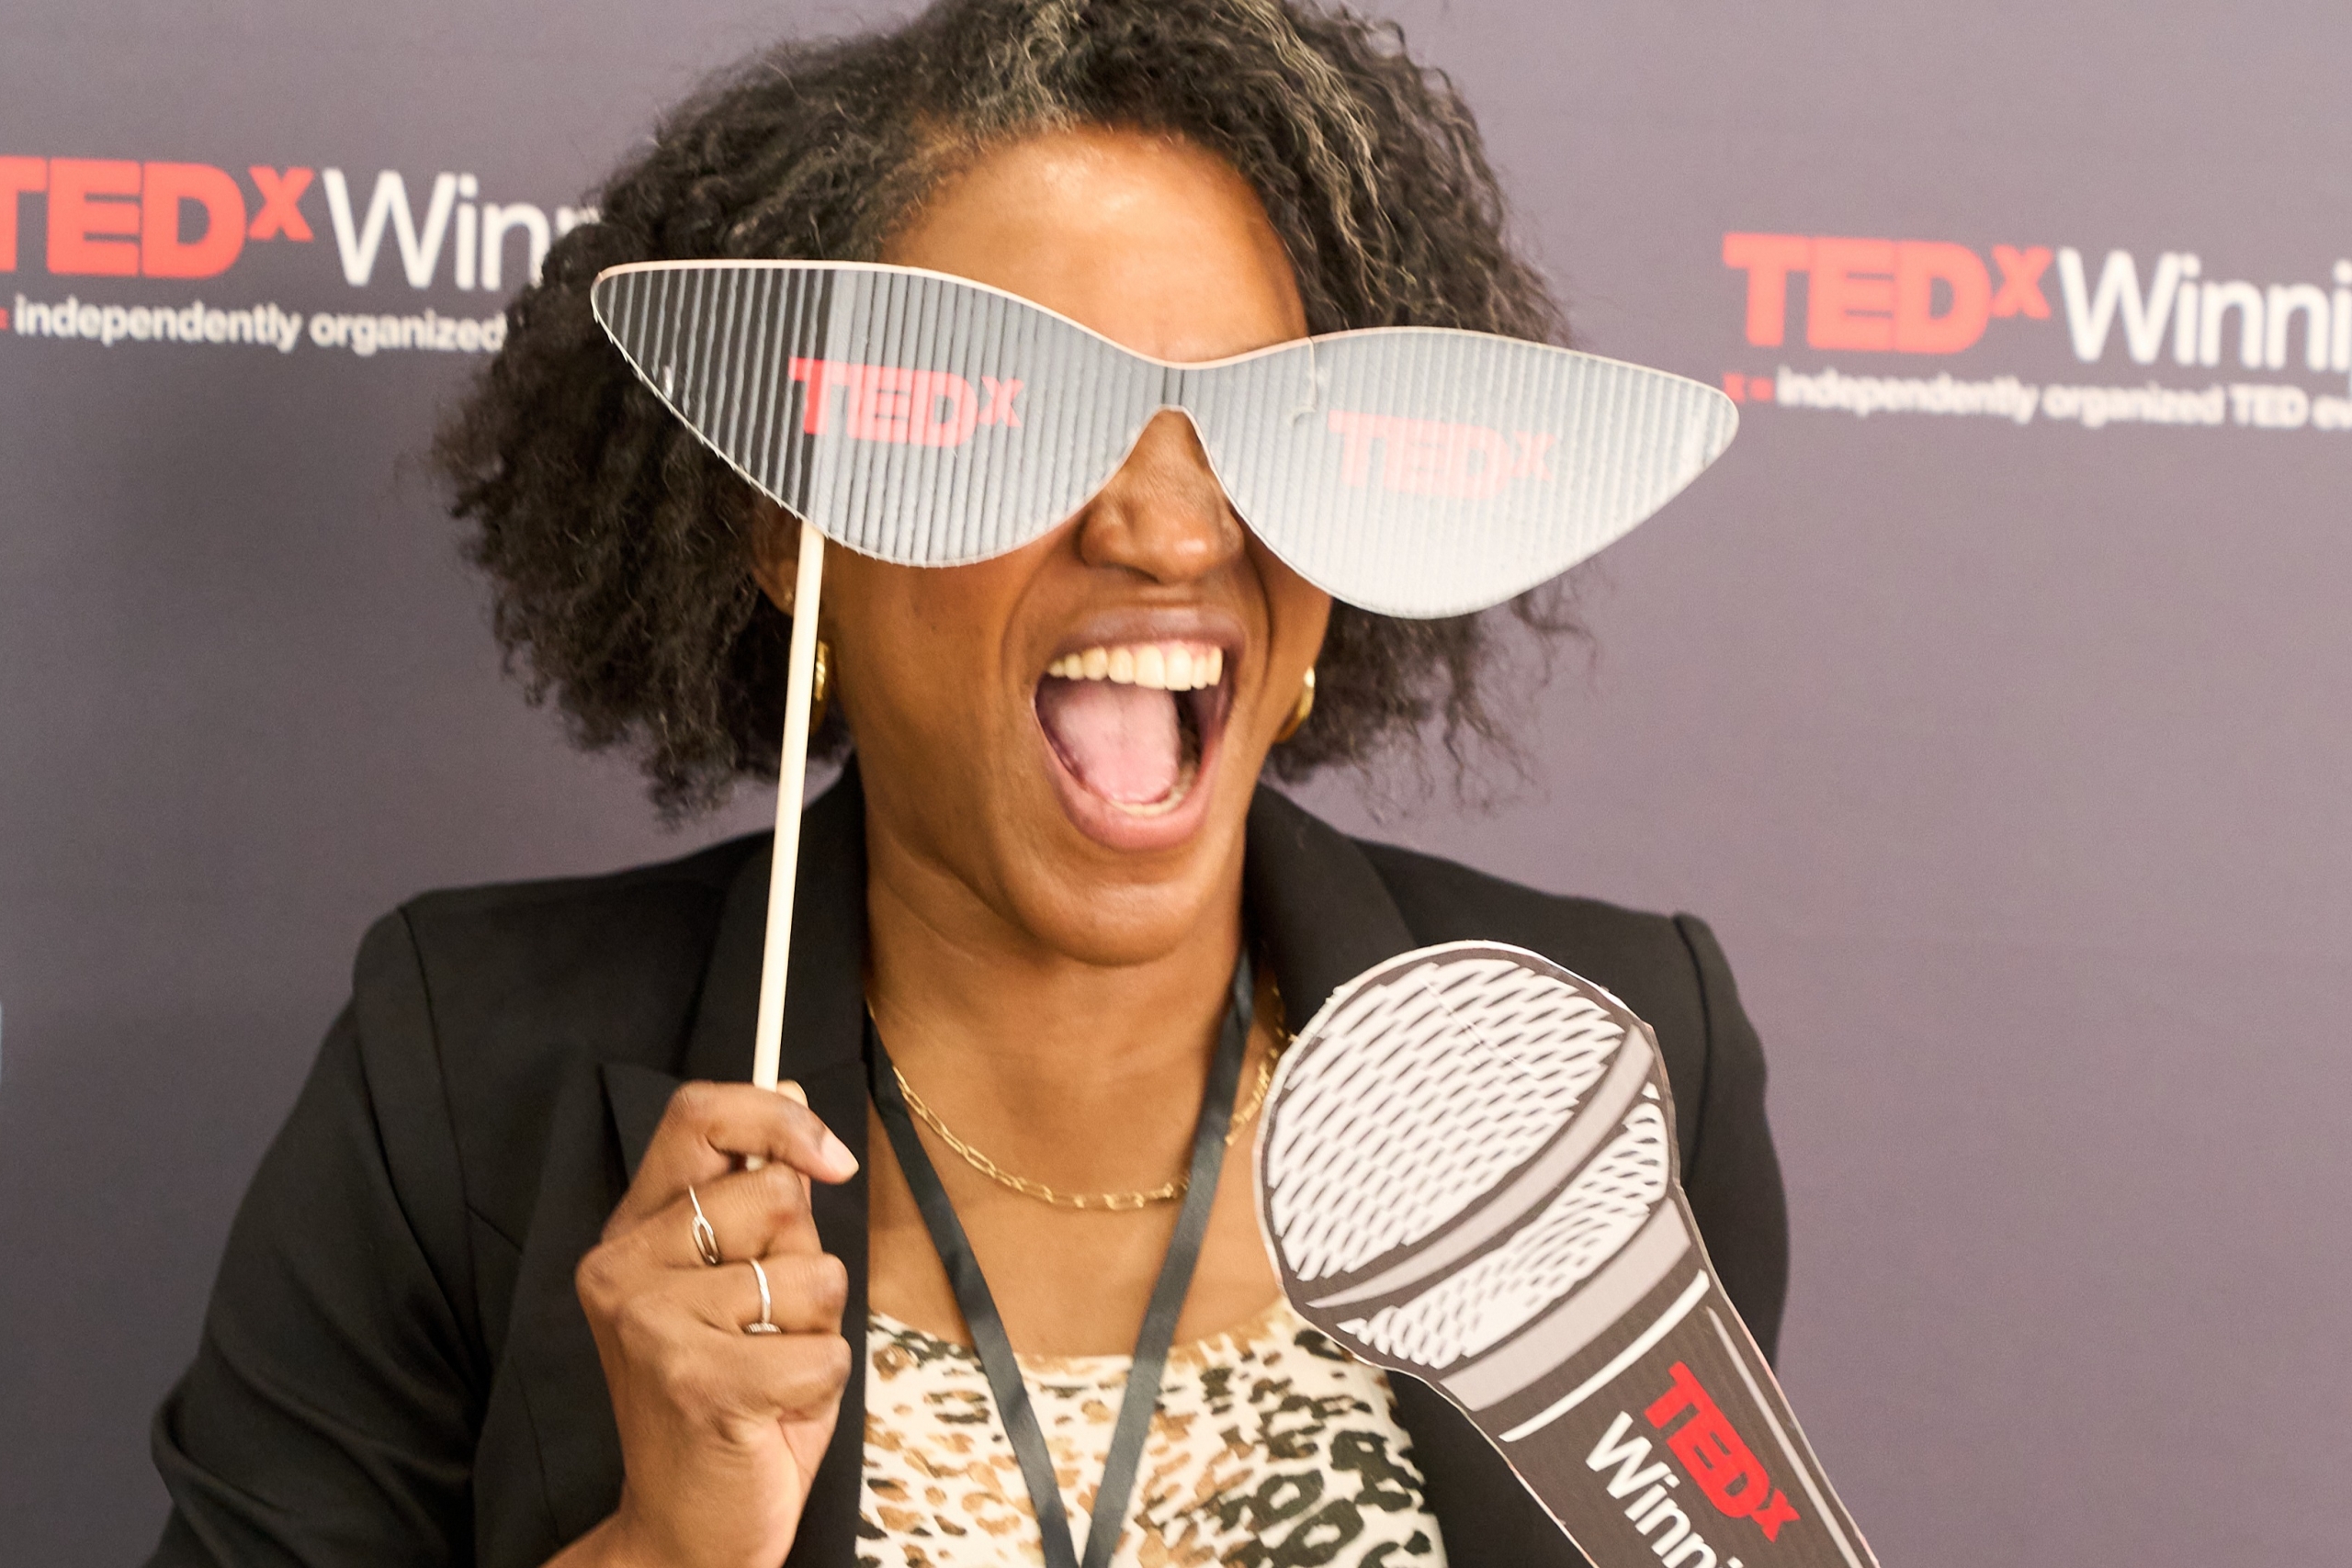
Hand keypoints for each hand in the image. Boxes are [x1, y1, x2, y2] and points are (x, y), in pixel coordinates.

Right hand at [552, 1080, 860, 1567]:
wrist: (686, 1530)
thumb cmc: (731, 1403)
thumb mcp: (746, 1286)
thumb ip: (762, 1199)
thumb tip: (789, 1090)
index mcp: (632, 1234)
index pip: (696, 1116)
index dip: (777, 1118)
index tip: (833, 1158)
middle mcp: (623, 1268)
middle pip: (776, 1194)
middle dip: (807, 1261)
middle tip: (770, 1324)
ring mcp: (652, 1323)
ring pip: (812, 1272)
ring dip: (816, 1328)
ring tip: (768, 1371)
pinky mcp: (696, 1380)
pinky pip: (823, 1347)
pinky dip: (822, 1383)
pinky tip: (774, 1410)